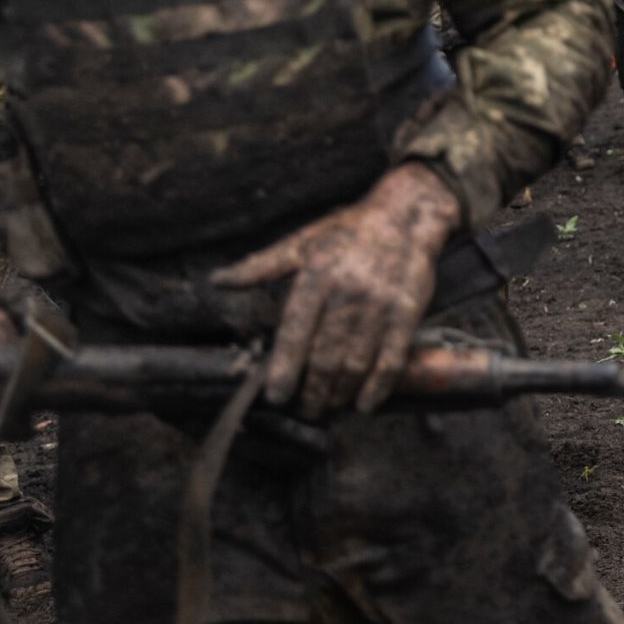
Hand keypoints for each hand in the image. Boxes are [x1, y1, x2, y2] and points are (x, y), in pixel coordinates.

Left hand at [213, 163, 458, 416]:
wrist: (407, 214)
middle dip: (313, 391)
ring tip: (329, 407)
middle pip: (325, 356)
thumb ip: (260, 266)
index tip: (276, 396)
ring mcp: (380, 304)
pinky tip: (364, 404)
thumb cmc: (349, 230)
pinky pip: (391, 359)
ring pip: (355, 363)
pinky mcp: (407, 312)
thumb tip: (216, 280)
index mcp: (317, 275)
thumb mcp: (302, 242)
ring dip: (340, 393)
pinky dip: (378, 387)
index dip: (284, 369)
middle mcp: (347, 292)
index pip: (295, 333)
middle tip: (305, 410)